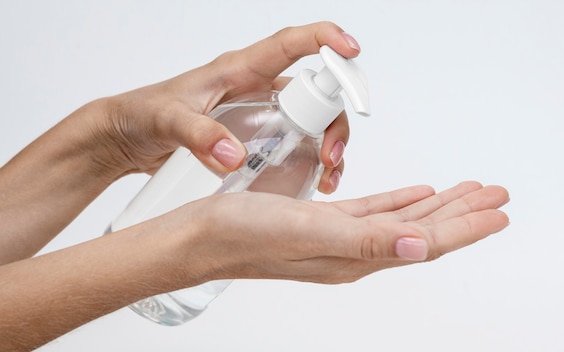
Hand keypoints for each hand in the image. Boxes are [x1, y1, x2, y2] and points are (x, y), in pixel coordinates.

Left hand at [95, 21, 358, 192]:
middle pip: (316, 93)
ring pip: (314, 121)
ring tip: (328, 175)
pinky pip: (298, 144)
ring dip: (330, 145)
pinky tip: (313, 181)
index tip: (351, 50)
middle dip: (335, 120)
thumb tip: (234, 156)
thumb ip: (197, 134)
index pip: (292, 43)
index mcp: (240, 70)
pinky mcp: (257, 139)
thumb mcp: (166, 120)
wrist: (126, 138)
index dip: (326, 39)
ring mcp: (261, 115)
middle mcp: (257, 89)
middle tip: (330, 155)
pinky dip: (313, 162)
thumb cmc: (142, 114)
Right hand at [162, 181, 508, 284]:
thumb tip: (422, 246)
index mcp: (358, 256)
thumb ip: (367, 239)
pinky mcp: (324, 223)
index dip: (466, 227)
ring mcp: (341, 238)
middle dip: (463, 213)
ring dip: (437, 206)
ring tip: (467, 191)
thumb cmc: (244, 235)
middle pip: (423, 231)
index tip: (499, 212)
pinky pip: (374, 211)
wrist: (200, 236)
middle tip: (496, 195)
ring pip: (403, 219)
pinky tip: (415, 195)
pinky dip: (400, 201)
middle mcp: (355, 251)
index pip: (426, 242)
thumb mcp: (308, 232)